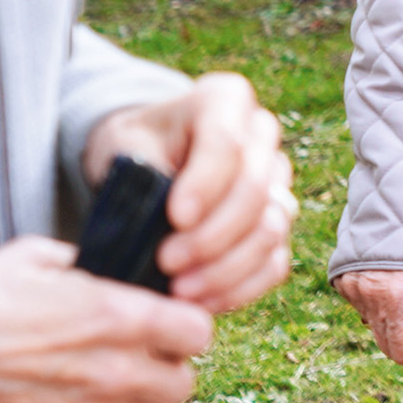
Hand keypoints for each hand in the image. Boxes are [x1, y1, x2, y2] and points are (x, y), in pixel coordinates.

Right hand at [0, 234, 212, 402]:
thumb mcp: (33, 259)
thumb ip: (80, 264)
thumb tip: (96, 268)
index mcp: (117, 316)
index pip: (197, 332)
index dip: (184, 328)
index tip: (167, 327)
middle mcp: (114, 370)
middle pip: (182, 384)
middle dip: (164, 370)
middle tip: (138, 362)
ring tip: (105, 396)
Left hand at [83, 72, 295, 312]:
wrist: (149, 161)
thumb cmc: (134, 148)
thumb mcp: (125, 145)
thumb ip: (146, 172)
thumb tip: (162, 221)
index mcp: (226, 100)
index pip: (228, 143)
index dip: (206, 185)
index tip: (175, 218)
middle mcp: (262, 136)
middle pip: (255, 190)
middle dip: (212, 235)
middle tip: (167, 262)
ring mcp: (276, 182)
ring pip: (272, 229)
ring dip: (226, 268)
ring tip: (180, 291)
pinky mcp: (276, 224)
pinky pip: (275, 263)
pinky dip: (241, 289)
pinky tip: (202, 302)